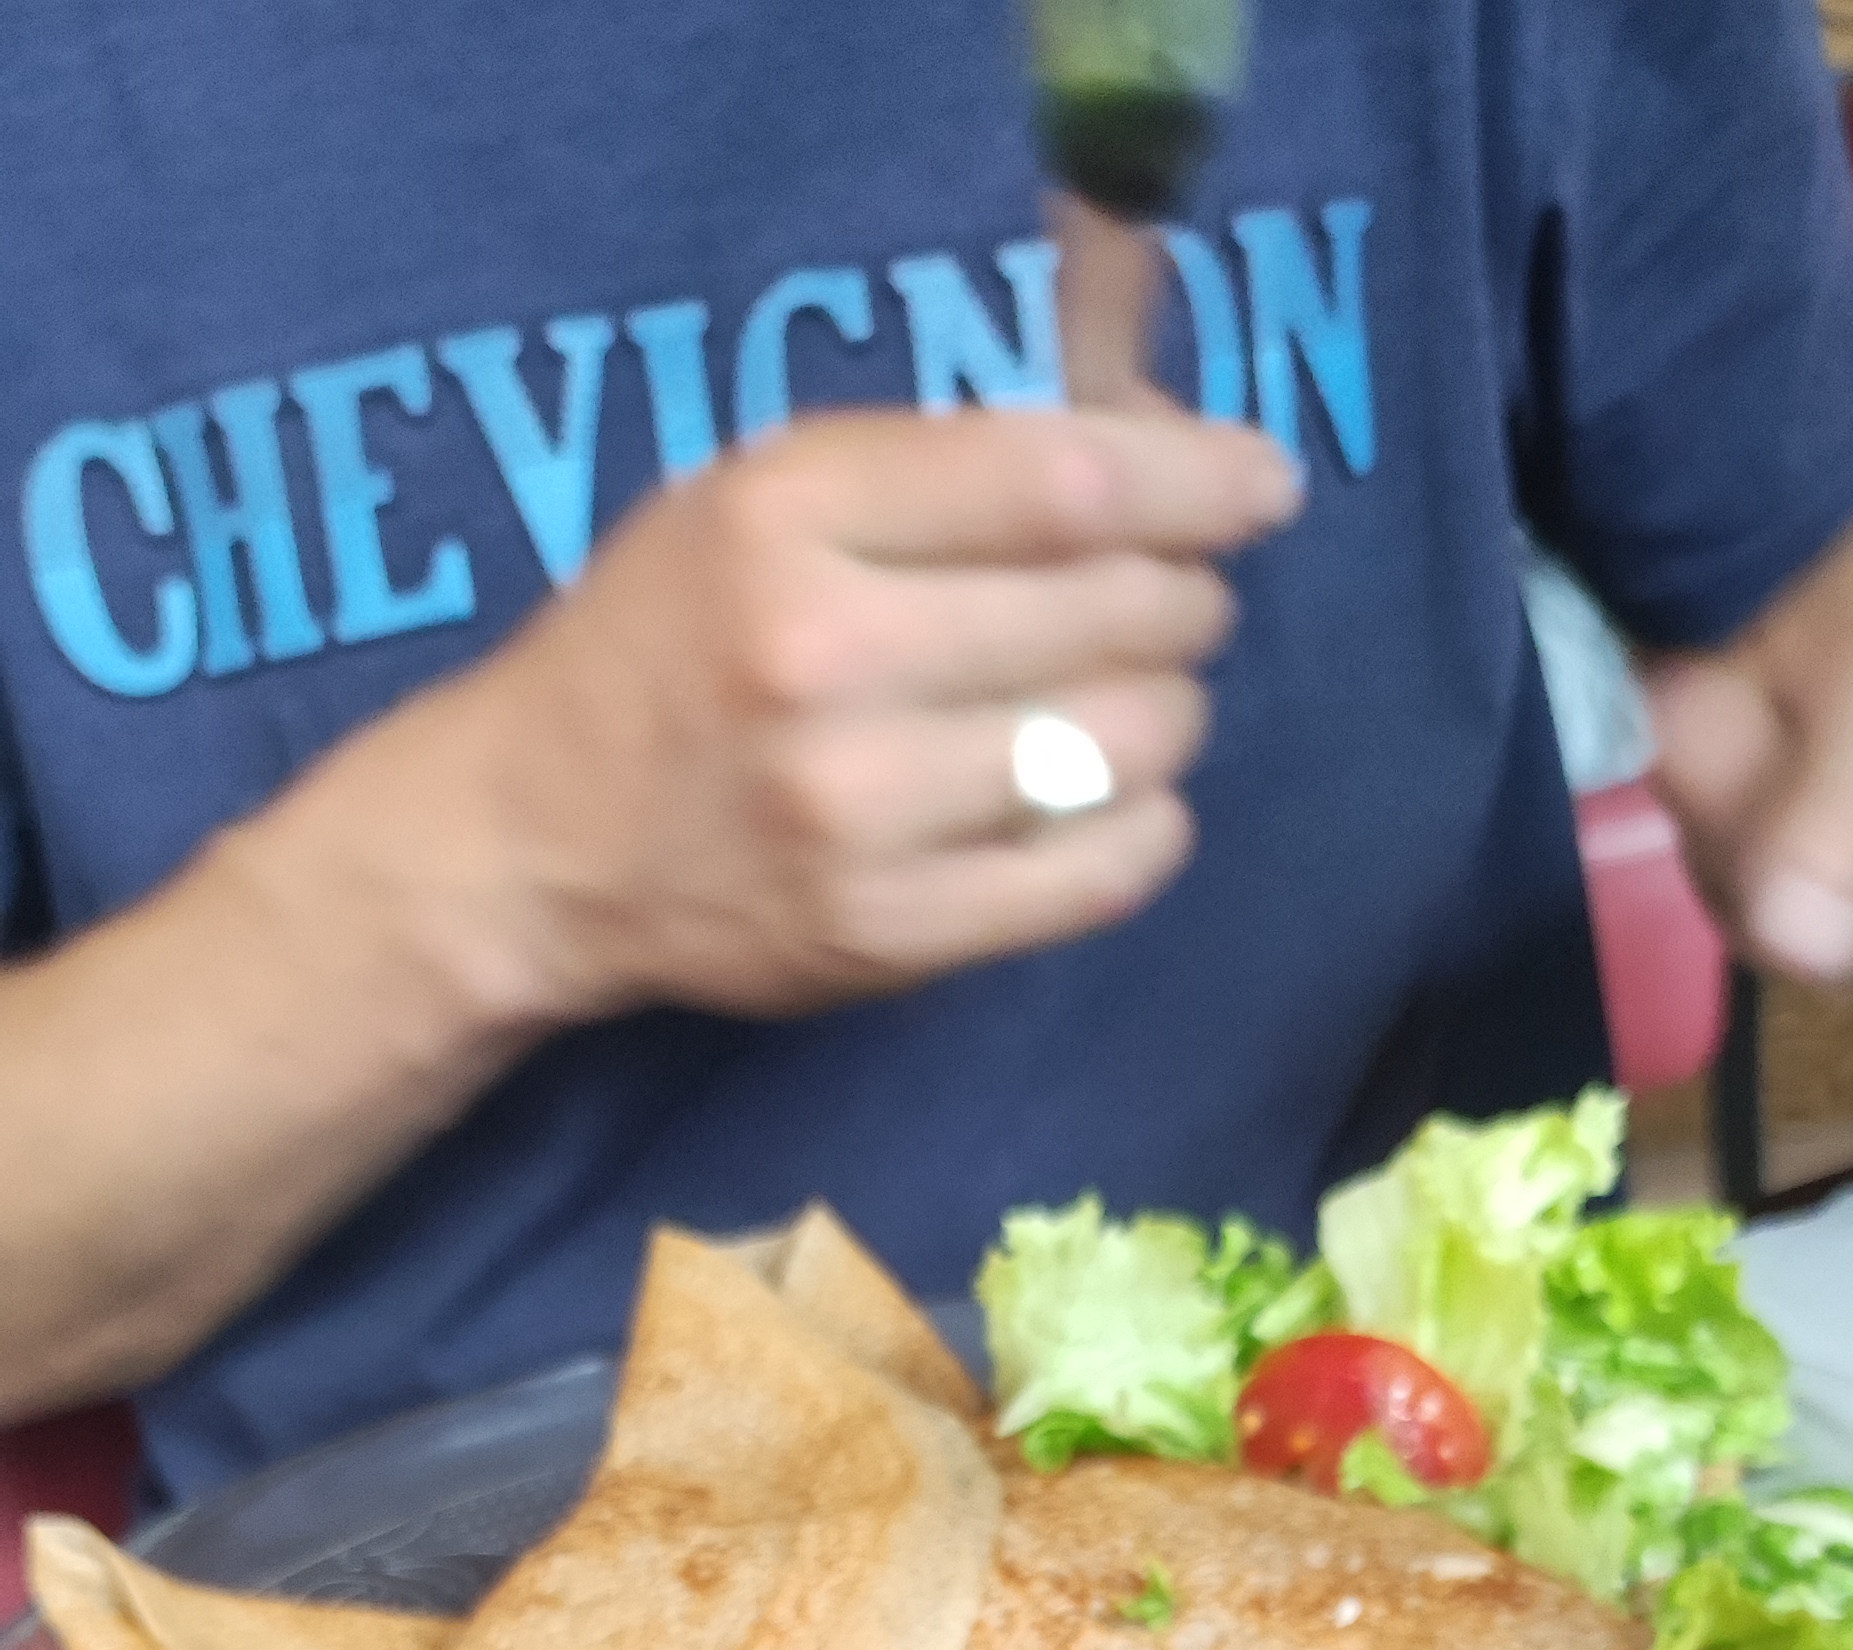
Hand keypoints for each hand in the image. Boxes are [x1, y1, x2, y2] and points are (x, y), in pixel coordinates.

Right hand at [448, 402, 1300, 1029]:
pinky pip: (1101, 872)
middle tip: (1176, 602)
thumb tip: (1159, 454)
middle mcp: (827, 660)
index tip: (1262, 487)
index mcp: (793, 517)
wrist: (535, 839)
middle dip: (1185, 598)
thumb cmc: (671, 639)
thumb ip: (939, 469)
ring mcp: (860, 814)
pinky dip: (1146, 825)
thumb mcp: (763, 494)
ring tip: (1131, 700)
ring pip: (1129, 743)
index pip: (1062, 481)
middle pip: (1117, 609)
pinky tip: (1116, 799)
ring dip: (1170, 712)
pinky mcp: (888, 937)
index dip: (1198, 480)